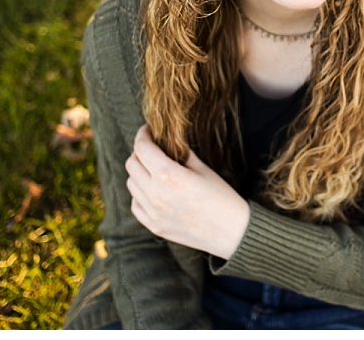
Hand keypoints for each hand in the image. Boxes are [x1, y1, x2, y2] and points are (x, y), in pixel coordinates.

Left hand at [126, 125, 250, 259]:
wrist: (232, 232)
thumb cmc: (222, 198)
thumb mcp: (204, 170)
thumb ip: (183, 154)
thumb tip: (169, 142)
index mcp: (169, 176)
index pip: (142, 148)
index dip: (142, 135)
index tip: (147, 131)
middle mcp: (155, 194)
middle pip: (131, 164)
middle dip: (140, 152)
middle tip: (153, 149)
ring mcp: (152, 212)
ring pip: (131, 183)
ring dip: (139, 173)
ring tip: (154, 170)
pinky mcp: (153, 225)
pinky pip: (135, 204)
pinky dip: (140, 194)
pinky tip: (155, 190)